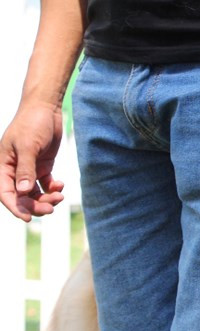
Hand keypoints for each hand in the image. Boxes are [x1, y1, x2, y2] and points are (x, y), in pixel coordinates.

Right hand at [0, 102, 64, 221]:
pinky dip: (53, 188)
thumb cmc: (32, 124)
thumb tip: (23, 191)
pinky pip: (46, 185)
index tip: (27, 219)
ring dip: (46, 198)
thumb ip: (26, 169)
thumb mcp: (28, 146)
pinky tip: (60, 185)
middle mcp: (14, 169)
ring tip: (60, 197)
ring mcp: (29, 169)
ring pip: (35, 193)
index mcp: (3, 165)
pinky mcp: (42, 166)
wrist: (46, 108)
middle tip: (51, 209)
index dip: (15, 207)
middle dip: (35, 205)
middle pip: (22, 196)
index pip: (5, 192)